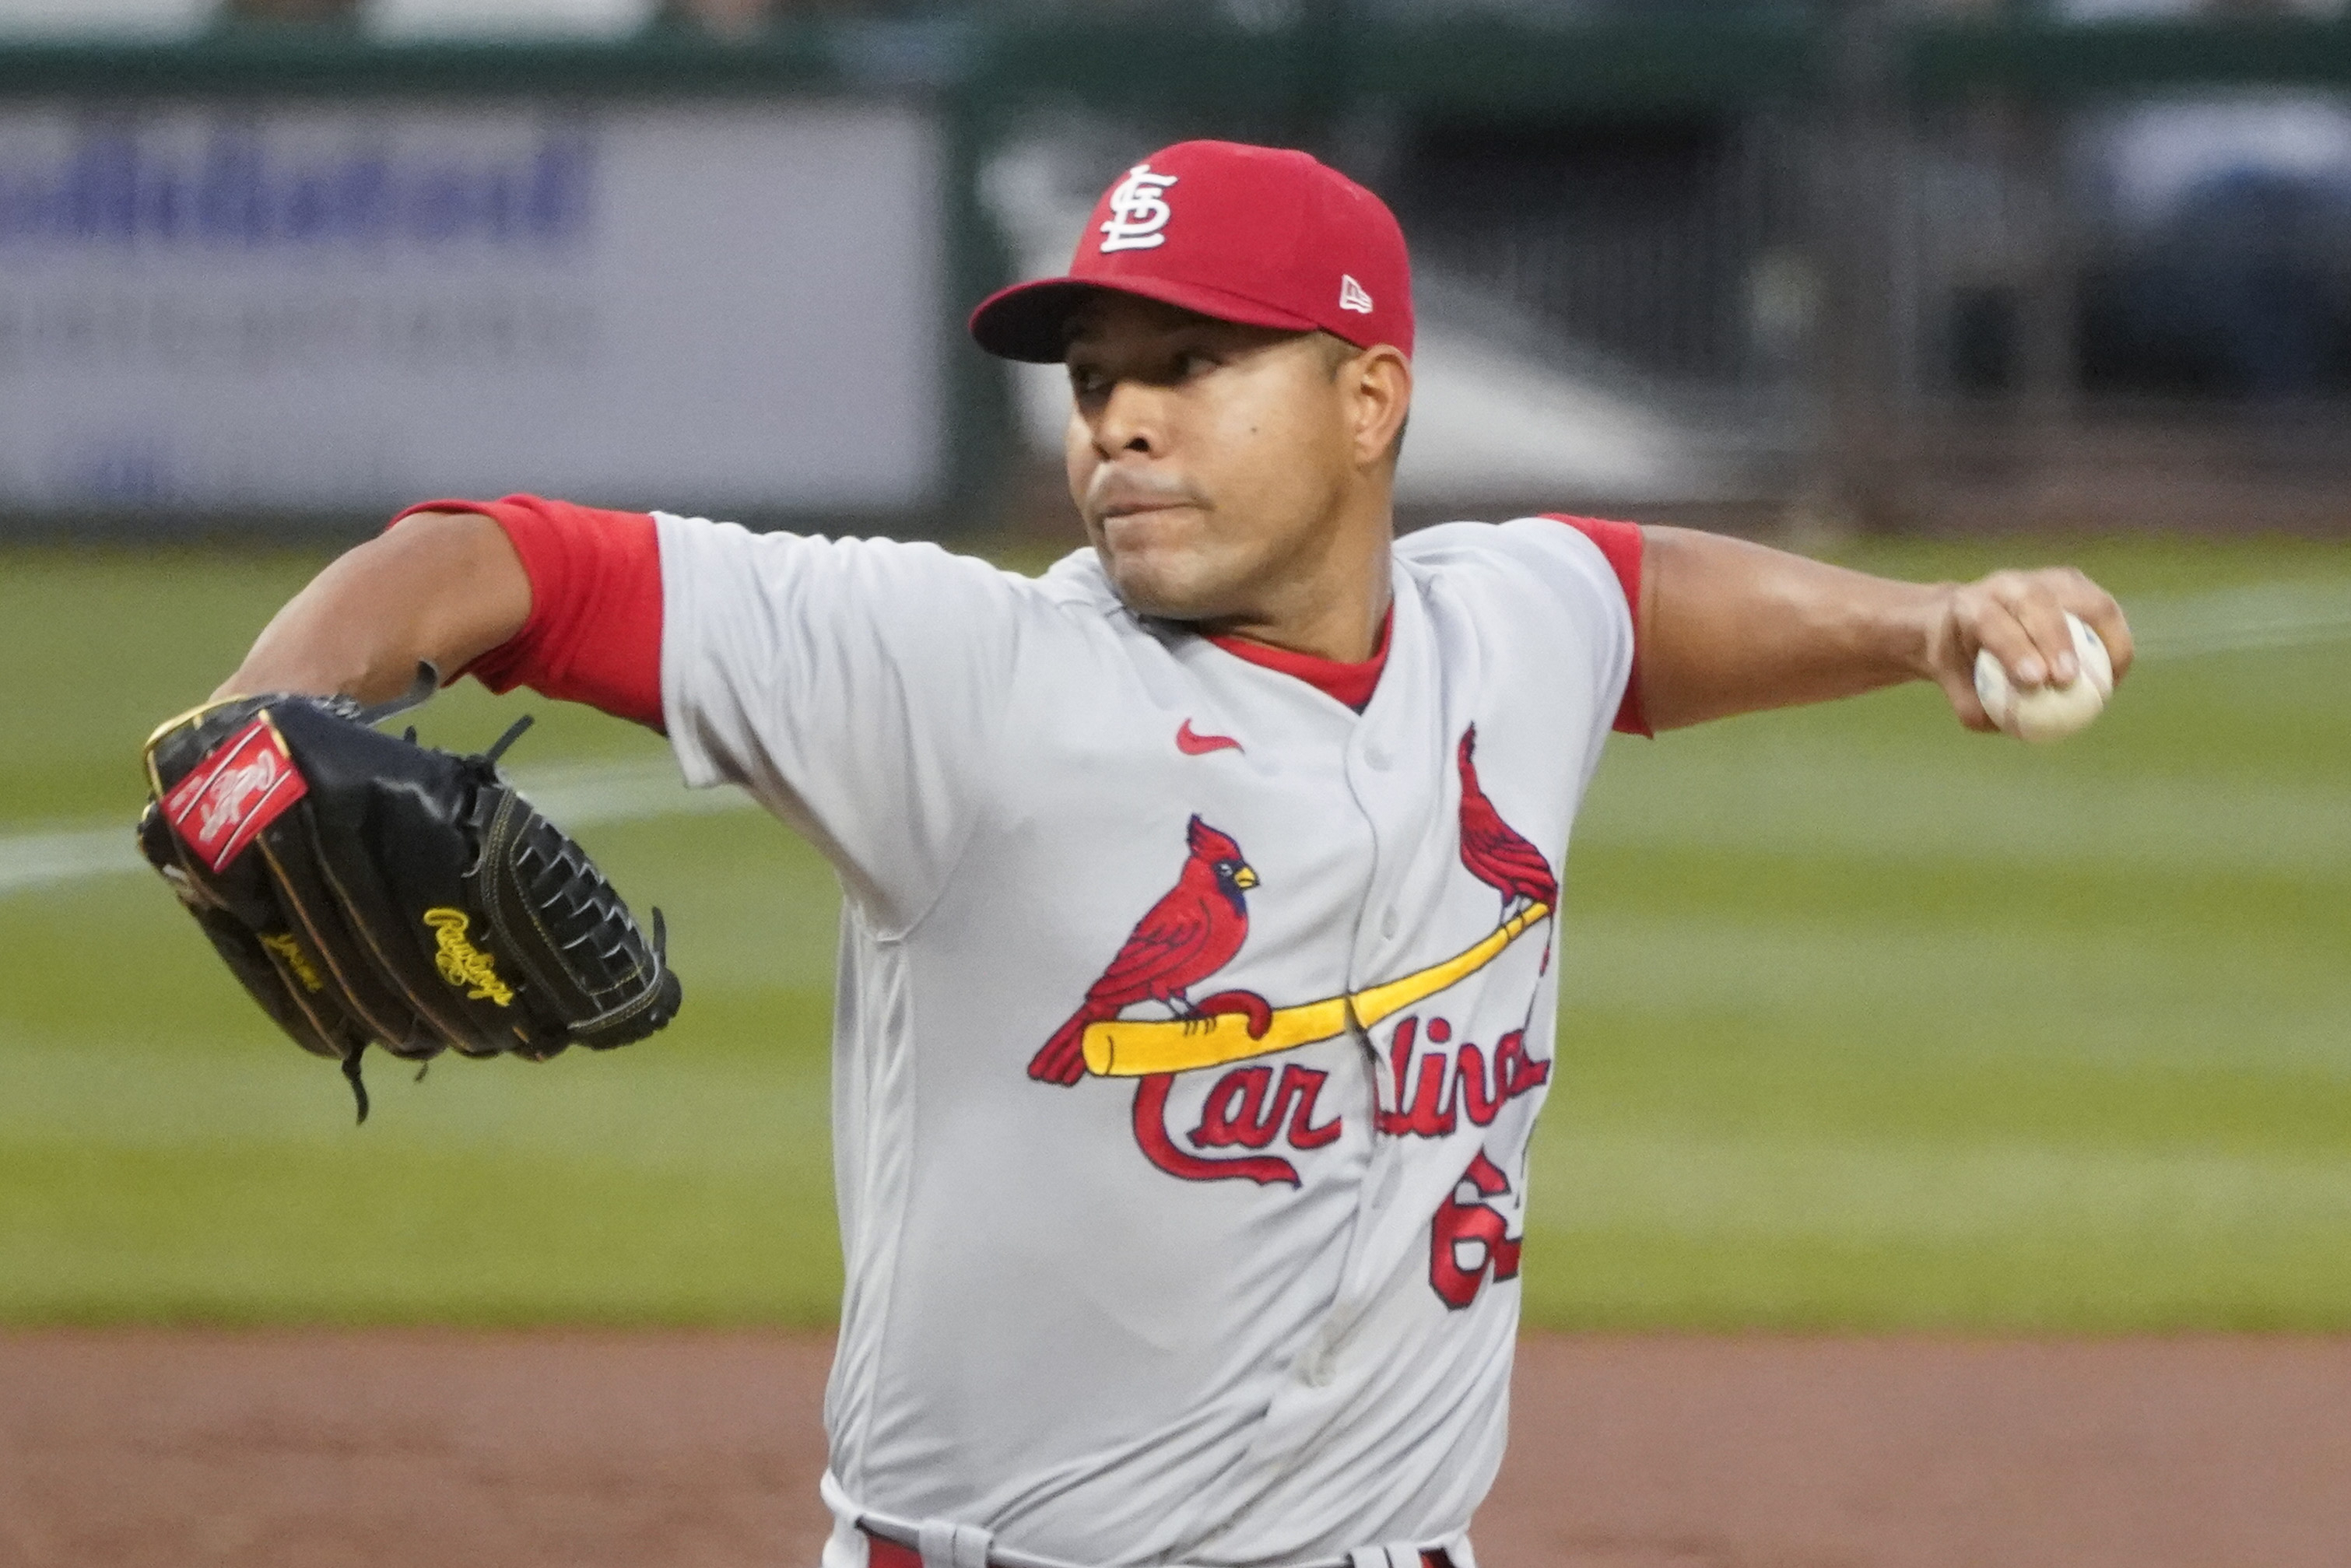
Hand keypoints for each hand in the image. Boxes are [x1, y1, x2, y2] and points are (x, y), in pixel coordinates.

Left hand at [1924, 568, 2133, 732]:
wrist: (1962, 621)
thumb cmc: (1960, 660)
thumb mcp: (1954, 686)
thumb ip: (1976, 708)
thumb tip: (2015, 726)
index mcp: (1969, 606)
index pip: (1990, 621)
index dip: (2015, 648)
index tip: (2035, 681)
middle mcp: (2005, 584)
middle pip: (2036, 601)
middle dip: (2056, 640)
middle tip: (2068, 680)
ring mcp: (2042, 578)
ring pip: (2081, 597)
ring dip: (2101, 637)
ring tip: (2106, 682)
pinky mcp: (2073, 583)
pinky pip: (2102, 608)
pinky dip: (2114, 639)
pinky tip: (2113, 674)